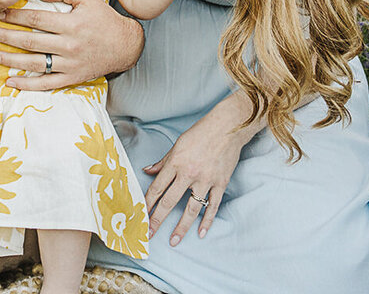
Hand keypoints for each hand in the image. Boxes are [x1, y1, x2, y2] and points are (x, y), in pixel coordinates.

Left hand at [0, 0, 141, 89]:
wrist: (124, 45)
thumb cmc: (103, 19)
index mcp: (71, 24)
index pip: (36, 20)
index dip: (15, 16)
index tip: (0, 13)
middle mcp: (68, 46)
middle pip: (30, 42)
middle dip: (6, 37)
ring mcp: (69, 64)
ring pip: (34, 64)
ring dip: (11, 60)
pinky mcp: (71, 78)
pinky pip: (46, 84)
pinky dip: (27, 85)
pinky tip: (10, 82)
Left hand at [143, 104, 244, 242]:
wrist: (228, 127)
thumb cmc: (201, 133)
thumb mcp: (177, 144)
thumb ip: (163, 161)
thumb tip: (147, 171)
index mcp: (176, 162)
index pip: (157, 187)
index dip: (147, 203)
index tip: (140, 216)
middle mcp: (189, 173)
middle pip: (170, 201)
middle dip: (157, 219)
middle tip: (149, 234)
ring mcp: (206, 180)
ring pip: (191, 208)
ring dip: (181, 227)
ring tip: (173, 241)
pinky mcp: (220, 183)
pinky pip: (213, 205)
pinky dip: (207, 220)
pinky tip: (201, 232)